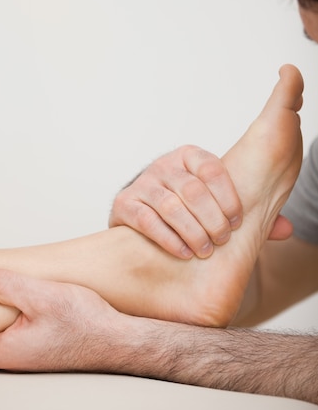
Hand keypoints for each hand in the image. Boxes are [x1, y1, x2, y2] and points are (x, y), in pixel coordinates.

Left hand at [0, 268, 121, 372]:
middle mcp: (12, 358)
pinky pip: (10, 336)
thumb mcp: (41, 296)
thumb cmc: (84, 322)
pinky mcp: (39, 346)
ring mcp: (26, 354)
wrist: (119, 339)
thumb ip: (4, 285)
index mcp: (5, 351)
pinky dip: (1, 321)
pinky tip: (10, 301)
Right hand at [109, 145, 243, 258]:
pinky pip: (147, 219)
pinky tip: (183, 252)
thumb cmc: (187, 208)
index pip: (212, 167)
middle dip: (211, 218)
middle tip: (222, 240)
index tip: (238, 220)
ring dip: (191, 231)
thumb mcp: (215, 202)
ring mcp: (143, 183)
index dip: (227, 195)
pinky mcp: (125, 204)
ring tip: (204, 251)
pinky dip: (168, 238)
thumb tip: (285, 228)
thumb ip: (249, 214)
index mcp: (189, 157)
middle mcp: (164, 166)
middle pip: (192, 189)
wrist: (141, 214)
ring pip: (170, 205)